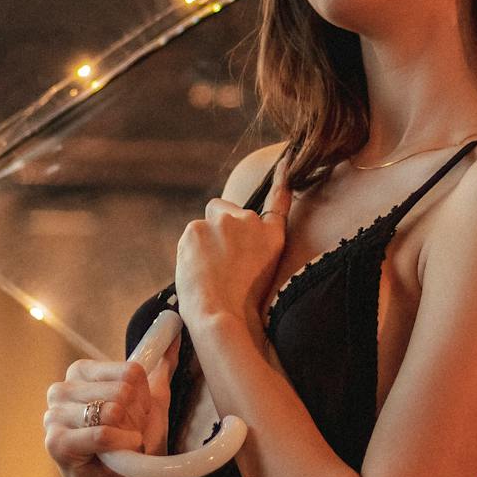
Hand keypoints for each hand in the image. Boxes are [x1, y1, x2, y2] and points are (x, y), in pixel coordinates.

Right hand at [44, 332, 181, 476]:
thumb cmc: (134, 452)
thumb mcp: (152, 407)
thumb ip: (158, 369)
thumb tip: (173, 328)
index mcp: (81, 374)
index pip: (130, 369)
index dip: (143, 398)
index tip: (137, 418)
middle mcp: (61, 390)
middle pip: (123, 389)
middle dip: (136, 418)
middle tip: (127, 438)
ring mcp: (54, 416)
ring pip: (113, 409)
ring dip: (129, 434)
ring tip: (120, 449)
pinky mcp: (55, 443)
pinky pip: (102, 432)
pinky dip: (119, 446)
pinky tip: (116, 457)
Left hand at [175, 153, 292, 333]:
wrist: (222, 315)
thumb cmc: (242, 307)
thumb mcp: (263, 274)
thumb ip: (252, 248)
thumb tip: (231, 239)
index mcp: (272, 235)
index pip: (278, 201)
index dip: (282, 180)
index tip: (286, 161)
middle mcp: (251, 221)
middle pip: (226, 211)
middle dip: (221, 228)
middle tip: (220, 261)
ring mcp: (224, 221)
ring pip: (206, 223)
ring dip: (206, 240)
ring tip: (209, 272)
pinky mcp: (197, 227)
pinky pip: (191, 235)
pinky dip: (190, 249)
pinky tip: (196, 269)